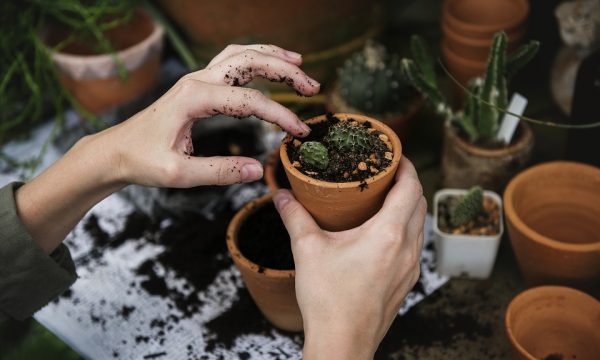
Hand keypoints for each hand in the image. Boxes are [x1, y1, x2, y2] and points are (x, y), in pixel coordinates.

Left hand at [99, 44, 319, 187]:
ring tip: (299, 64)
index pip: (249, 101)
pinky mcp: (197, 85)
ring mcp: (196, 79)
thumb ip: (219, 172)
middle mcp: (197, 81)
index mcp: (193, 98)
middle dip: (285, 70)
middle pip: (249, 61)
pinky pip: (231, 62)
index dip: (280, 115)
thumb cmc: (142, 161)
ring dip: (272, 57)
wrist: (115, 151)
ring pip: (240, 55)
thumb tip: (257, 170)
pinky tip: (269, 66)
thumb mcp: (179, 174)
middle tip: (313, 87)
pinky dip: (255, 60)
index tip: (300, 133)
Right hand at [274, 157, 425, 359]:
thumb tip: (281, 195)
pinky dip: (405, 228)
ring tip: (384, 198)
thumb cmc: (328, 300)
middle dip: (407, 183)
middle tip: (385, 173)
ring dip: (408, 206)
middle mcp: (407, 249)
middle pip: (420, 203)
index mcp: (388, 234)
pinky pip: (414, 245)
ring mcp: (410, 268)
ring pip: (419, 225)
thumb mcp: (307, 250)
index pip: (411, 187)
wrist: (342, 343)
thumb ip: (294, 217)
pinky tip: (382, 232)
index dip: (406, 166)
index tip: (394, 155)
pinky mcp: (406, 282)